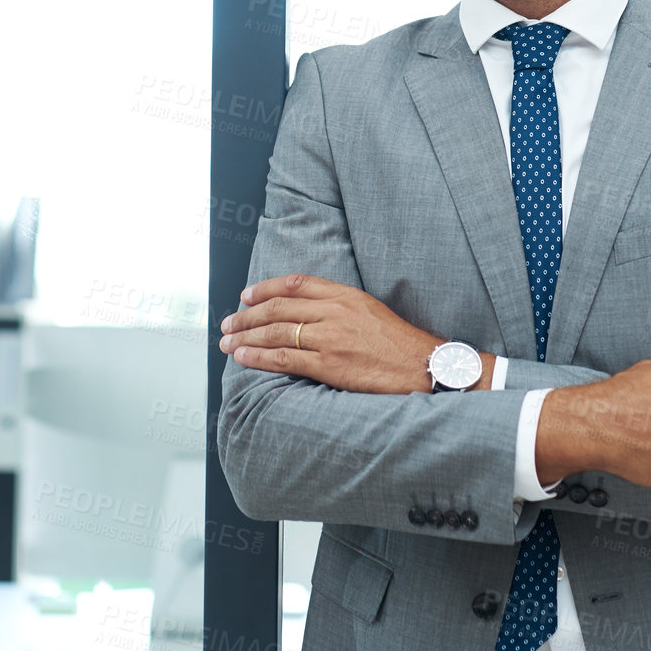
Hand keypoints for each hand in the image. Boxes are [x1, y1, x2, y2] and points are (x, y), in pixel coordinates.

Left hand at [220, 273, 483, 393]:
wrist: (423, 366)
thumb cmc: (399, 343)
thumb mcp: (370, 310)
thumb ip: (338, 306)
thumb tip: (306, 311)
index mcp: (345, 295)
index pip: (295, 284)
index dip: (265, 289)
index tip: (246, 295)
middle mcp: (334, 312)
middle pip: (278, 308)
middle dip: (247, 315)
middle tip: (228, 322)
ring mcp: (330, 338)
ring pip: (275, 333)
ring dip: (245, 337)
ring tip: (227, 341)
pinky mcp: (329, 364)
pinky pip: (284, 358)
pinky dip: (259, 357)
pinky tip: (243, 357)